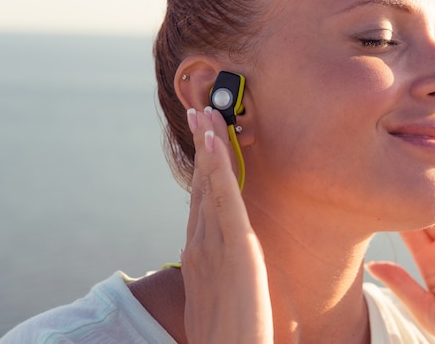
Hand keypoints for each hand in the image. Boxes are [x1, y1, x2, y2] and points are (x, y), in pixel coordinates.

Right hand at [180, 107, 272, 343]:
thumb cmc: (225, 332)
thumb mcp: (216, 294)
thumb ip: (214, 269)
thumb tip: (215, 258)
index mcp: (199, 250)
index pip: (201, 198)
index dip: (203, 166)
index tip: (204, 140)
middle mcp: (201, 240)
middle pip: (201, 183)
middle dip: (201, 147)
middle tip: (199, 112)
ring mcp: (213, 242)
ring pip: (210, 184)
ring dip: (208, 146)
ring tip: (206, 114)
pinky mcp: (235, 247)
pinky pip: (226, 199)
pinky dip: (219, 169)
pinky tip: (216, 143)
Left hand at [367, 158, 434, 343]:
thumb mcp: (428, 310)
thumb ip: (402, 284)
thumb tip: (369, 264)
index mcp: (429, 259)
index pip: (408, 226)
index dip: (394, 206)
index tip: (377, 184)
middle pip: (430, 207)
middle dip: (418, 187)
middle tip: (400, 156)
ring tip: (432, 152)